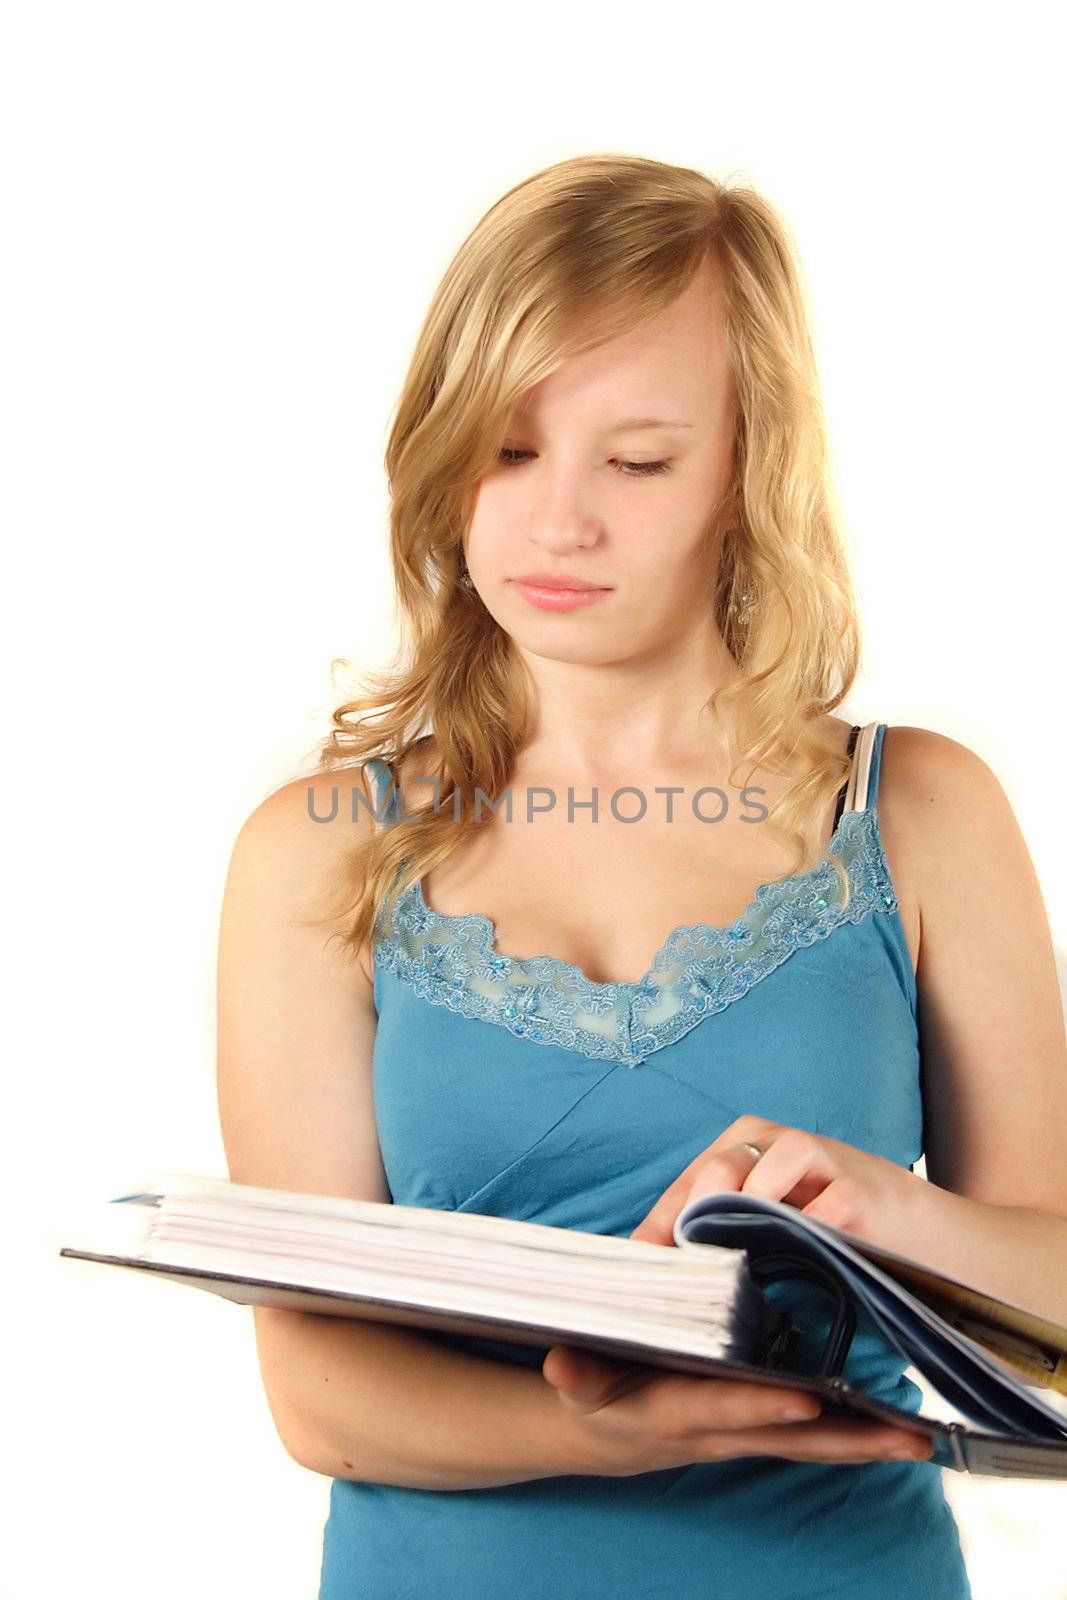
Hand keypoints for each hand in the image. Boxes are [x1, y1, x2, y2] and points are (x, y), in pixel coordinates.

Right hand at [541, 1345, 933, 1473]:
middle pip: (789, 1441)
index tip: (802, 1401)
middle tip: (907, 1438)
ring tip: (920, 1437)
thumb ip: (575, 1368)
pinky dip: (853, 1434)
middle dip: (847, 1439)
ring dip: (864, 1441)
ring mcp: (742, 1436)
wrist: (603, 1430)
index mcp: (673, 1411)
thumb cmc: (592, 1388)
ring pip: (811, 1444)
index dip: (757, 1407)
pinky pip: (812, 1439)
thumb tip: (561, 1363)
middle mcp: (717, 1432)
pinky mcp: (756, 1431)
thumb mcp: (577, 1377)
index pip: (720, 1408)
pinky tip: (896, 1427)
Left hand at [628, 1115, 920, 1251]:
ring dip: (745, 1211)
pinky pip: (827, 1201)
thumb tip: (649, 1269)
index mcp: (735, 1149)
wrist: (902, 1221)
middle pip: (717, 1171)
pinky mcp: (856, 1184)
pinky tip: (798, 1253)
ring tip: (731, 1256)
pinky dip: (811, 1225)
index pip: (683, 1187)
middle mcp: (766, 1143)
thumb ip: (711, 1234)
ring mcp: (813, 1158)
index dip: (659, 1229)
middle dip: (695, 1219)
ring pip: (765, 1171)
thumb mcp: (758, 1222)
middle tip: (685, 1267)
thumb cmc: (816, 1222)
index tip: (639, 1269)